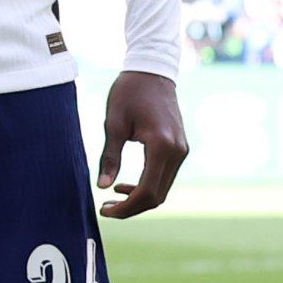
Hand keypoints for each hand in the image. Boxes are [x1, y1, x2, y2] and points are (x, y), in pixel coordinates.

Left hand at [99, 68, 187, 216]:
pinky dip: (147, 186)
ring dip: (139, 198)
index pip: (147, 191)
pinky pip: (165, 176)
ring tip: (111, 197)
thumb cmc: (128, 94)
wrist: (152, 73)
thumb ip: (109, 157)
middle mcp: (177, 151)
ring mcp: (181, 151)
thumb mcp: (112, 125)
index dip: (126, 207)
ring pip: (163, 188)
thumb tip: (101, 187)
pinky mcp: (179, 148)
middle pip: (157, 195)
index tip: (104, 210)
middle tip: (105, 208)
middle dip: (132, 208)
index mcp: (161, 146)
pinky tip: (124, 185)